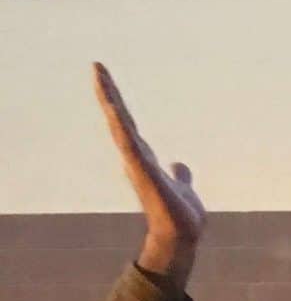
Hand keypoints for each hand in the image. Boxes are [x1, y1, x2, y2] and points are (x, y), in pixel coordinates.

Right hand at [94, 65, 205, 291]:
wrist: (182, 234)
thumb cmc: (180, 215)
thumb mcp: (181, 185)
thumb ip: (179, 174)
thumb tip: (179, 164)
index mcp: (143, 157)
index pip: (128, 123)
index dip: (118, 102)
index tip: (107, 79)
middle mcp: (136, 156)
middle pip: (120, 118)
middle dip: (109, 92)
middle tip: (97, 66)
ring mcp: (136, 162)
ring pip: (120, 125)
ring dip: (111, 100)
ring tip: (100, 76)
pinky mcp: (142, 170)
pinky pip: (129, 144)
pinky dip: (121, 126)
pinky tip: (114, 109)